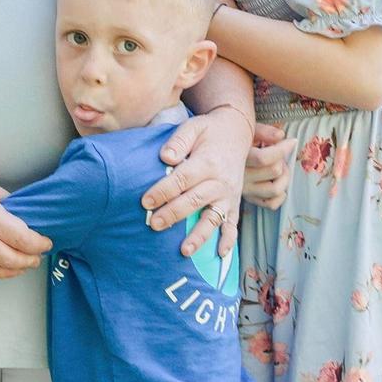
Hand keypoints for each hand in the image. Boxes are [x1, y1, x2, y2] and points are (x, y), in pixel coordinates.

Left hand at [142, 107, 249, 257]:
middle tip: (154, 225)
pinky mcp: (235, 203)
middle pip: (194, 201)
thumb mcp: (193, 127)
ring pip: (213, 218)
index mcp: (207, 162)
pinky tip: (220, 255)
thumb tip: (166, 158)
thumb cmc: (209, 131)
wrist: (236, 132)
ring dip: (199, 236)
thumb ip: (178, 141)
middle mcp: (220, 182)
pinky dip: (228, 241)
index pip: (182, 180)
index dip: (163, 191)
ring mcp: (229, 195)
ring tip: (184, 251)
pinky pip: (233, 225)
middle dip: (173, 214)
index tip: (145, 202)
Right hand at [243, 124, 295, 210]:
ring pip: (275, 189)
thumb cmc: (235, 140)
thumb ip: (263, 131)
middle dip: (282, 160)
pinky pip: (271, 203)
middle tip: (280, 154)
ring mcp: (244, 190)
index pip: (263, 158)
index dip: (282, 149)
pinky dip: (280, 195)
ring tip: (280, 168)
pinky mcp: (249, 199)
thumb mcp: (246, 130)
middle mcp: (239, 177)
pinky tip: (278, 183)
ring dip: (284, 177)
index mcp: (237, 158)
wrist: (215, 154)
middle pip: (274, 171)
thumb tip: (280, 136)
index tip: (291, 141)